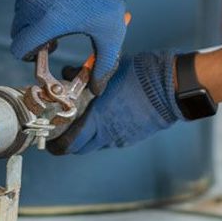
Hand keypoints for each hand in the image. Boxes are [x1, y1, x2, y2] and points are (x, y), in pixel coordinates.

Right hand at [10, 0, 144, 93]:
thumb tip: (97, 87)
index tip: (42, 50)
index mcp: (47, 23)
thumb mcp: (109, 34)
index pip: (20, 48)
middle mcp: (31, 5)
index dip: (29, 54)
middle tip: (52, 31)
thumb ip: (102, 64)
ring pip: (20, 10)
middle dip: (31, 35)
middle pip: (17, 31)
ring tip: (56, 9)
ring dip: (32, 15)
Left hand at [48, 51, 181, 154]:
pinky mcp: (132, 137)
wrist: (171, 88)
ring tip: (81, 124)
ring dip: (86, 139)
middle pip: (79, 149)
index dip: (56, 145)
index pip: (69, 144)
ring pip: (95, 145)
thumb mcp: (107, 72)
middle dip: (68, 144)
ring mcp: (121, 138)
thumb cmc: (139, 77)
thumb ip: (83, 75)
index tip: (50, 141)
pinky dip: (102, 134)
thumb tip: (67, 72)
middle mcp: (107, 135)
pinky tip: (104, 119)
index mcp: (97, 120)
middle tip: (62, 133)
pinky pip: (111, 140)